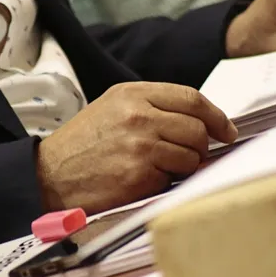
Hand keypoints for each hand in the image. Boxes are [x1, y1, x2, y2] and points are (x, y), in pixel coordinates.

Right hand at [36, 82, 237, 212]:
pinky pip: (174, 178)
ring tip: (161, 169)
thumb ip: (153, 107)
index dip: (215, 116)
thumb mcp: (113, 108)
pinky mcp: (139, 175)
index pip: (191, 98)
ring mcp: (140, 145)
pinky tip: (145, 181)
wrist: (49, 175)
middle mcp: (138, 115)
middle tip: (194, 156)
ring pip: (190, 156)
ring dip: (185, 166)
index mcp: (132, 94)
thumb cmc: (83, 145)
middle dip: (202, 146)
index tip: (226, 130)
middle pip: (197, 128)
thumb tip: (200, 121)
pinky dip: (166, 182)